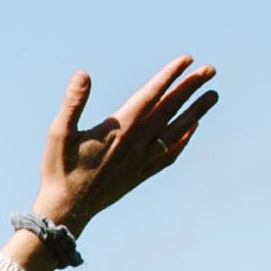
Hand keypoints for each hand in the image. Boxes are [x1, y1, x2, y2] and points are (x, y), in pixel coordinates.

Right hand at [33, 55, 218, 234]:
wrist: (65, 210)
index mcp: (118, 129)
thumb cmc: (58, 170)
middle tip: (211, 69)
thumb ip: (73, 103)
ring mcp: (141, 160)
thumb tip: (82, 74)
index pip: (150, 95)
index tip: (187, 59)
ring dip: (196, 111)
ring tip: (213, 95)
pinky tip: (193, 128)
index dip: (169, 76)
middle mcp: (136, 143)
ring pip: (177, 131)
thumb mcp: (58, 134)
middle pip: (169, 110)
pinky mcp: (141, 174)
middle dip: (190, 87)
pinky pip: (170, 154)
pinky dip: (185, 140)